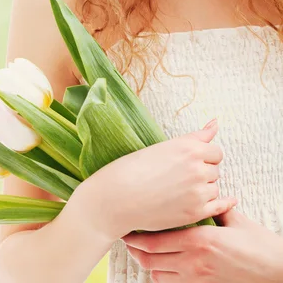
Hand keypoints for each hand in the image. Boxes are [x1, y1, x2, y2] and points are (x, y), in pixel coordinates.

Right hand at [93, 119, 234, 237]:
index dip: (204, 156)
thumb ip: (195, 138)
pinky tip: (203, 201)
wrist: (117, 197)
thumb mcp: (163, 146)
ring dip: (203, 189)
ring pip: (214, 188)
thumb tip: (216, 123)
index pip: (216, 151)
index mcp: (188, 148)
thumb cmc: (133, 168)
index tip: (190, 161)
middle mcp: (197, 168)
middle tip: (180, 176)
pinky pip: (219, 207)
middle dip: (203, 172)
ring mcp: (198, 192)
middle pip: (215, 170)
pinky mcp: (196, 213)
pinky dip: (215, 204)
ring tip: (179, 189)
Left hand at [122, 205, 282, 281]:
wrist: (277, 270)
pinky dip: (160, 274)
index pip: (154, 240)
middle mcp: (194, 261)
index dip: (135, 235)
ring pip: (156, 274)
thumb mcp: (231, 218)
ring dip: (145, 262)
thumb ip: (210, 204)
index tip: (127, 225)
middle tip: (126, 236)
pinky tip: (159, 263)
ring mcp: (198, 278)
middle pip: (149, 259)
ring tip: (139, 248)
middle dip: (133, 248)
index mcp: (198, 240)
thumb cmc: (257, 243)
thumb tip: (195, 188)